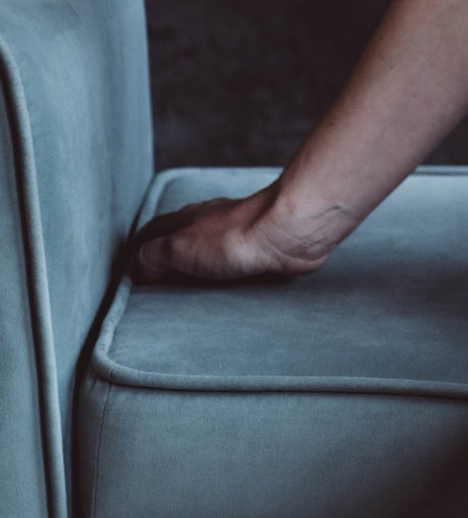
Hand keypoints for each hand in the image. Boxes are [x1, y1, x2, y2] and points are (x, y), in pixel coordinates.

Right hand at [127, 187, 337, 285]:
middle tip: (155, 289)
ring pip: (207, 255)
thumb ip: (154, 257)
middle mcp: (209, 224)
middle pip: (180, 242)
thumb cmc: (234, 236)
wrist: (287, 233)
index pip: (153, 232)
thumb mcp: (179, 247)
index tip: (130, 272)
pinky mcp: (259, 252)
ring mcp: (236, 237)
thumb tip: (138, 268)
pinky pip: (233, 268)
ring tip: (186, 298)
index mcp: (187, 220)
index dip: (140, 249)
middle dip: (167, 261)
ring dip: (196, 273)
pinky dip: (222, 279)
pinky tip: (223, 294)